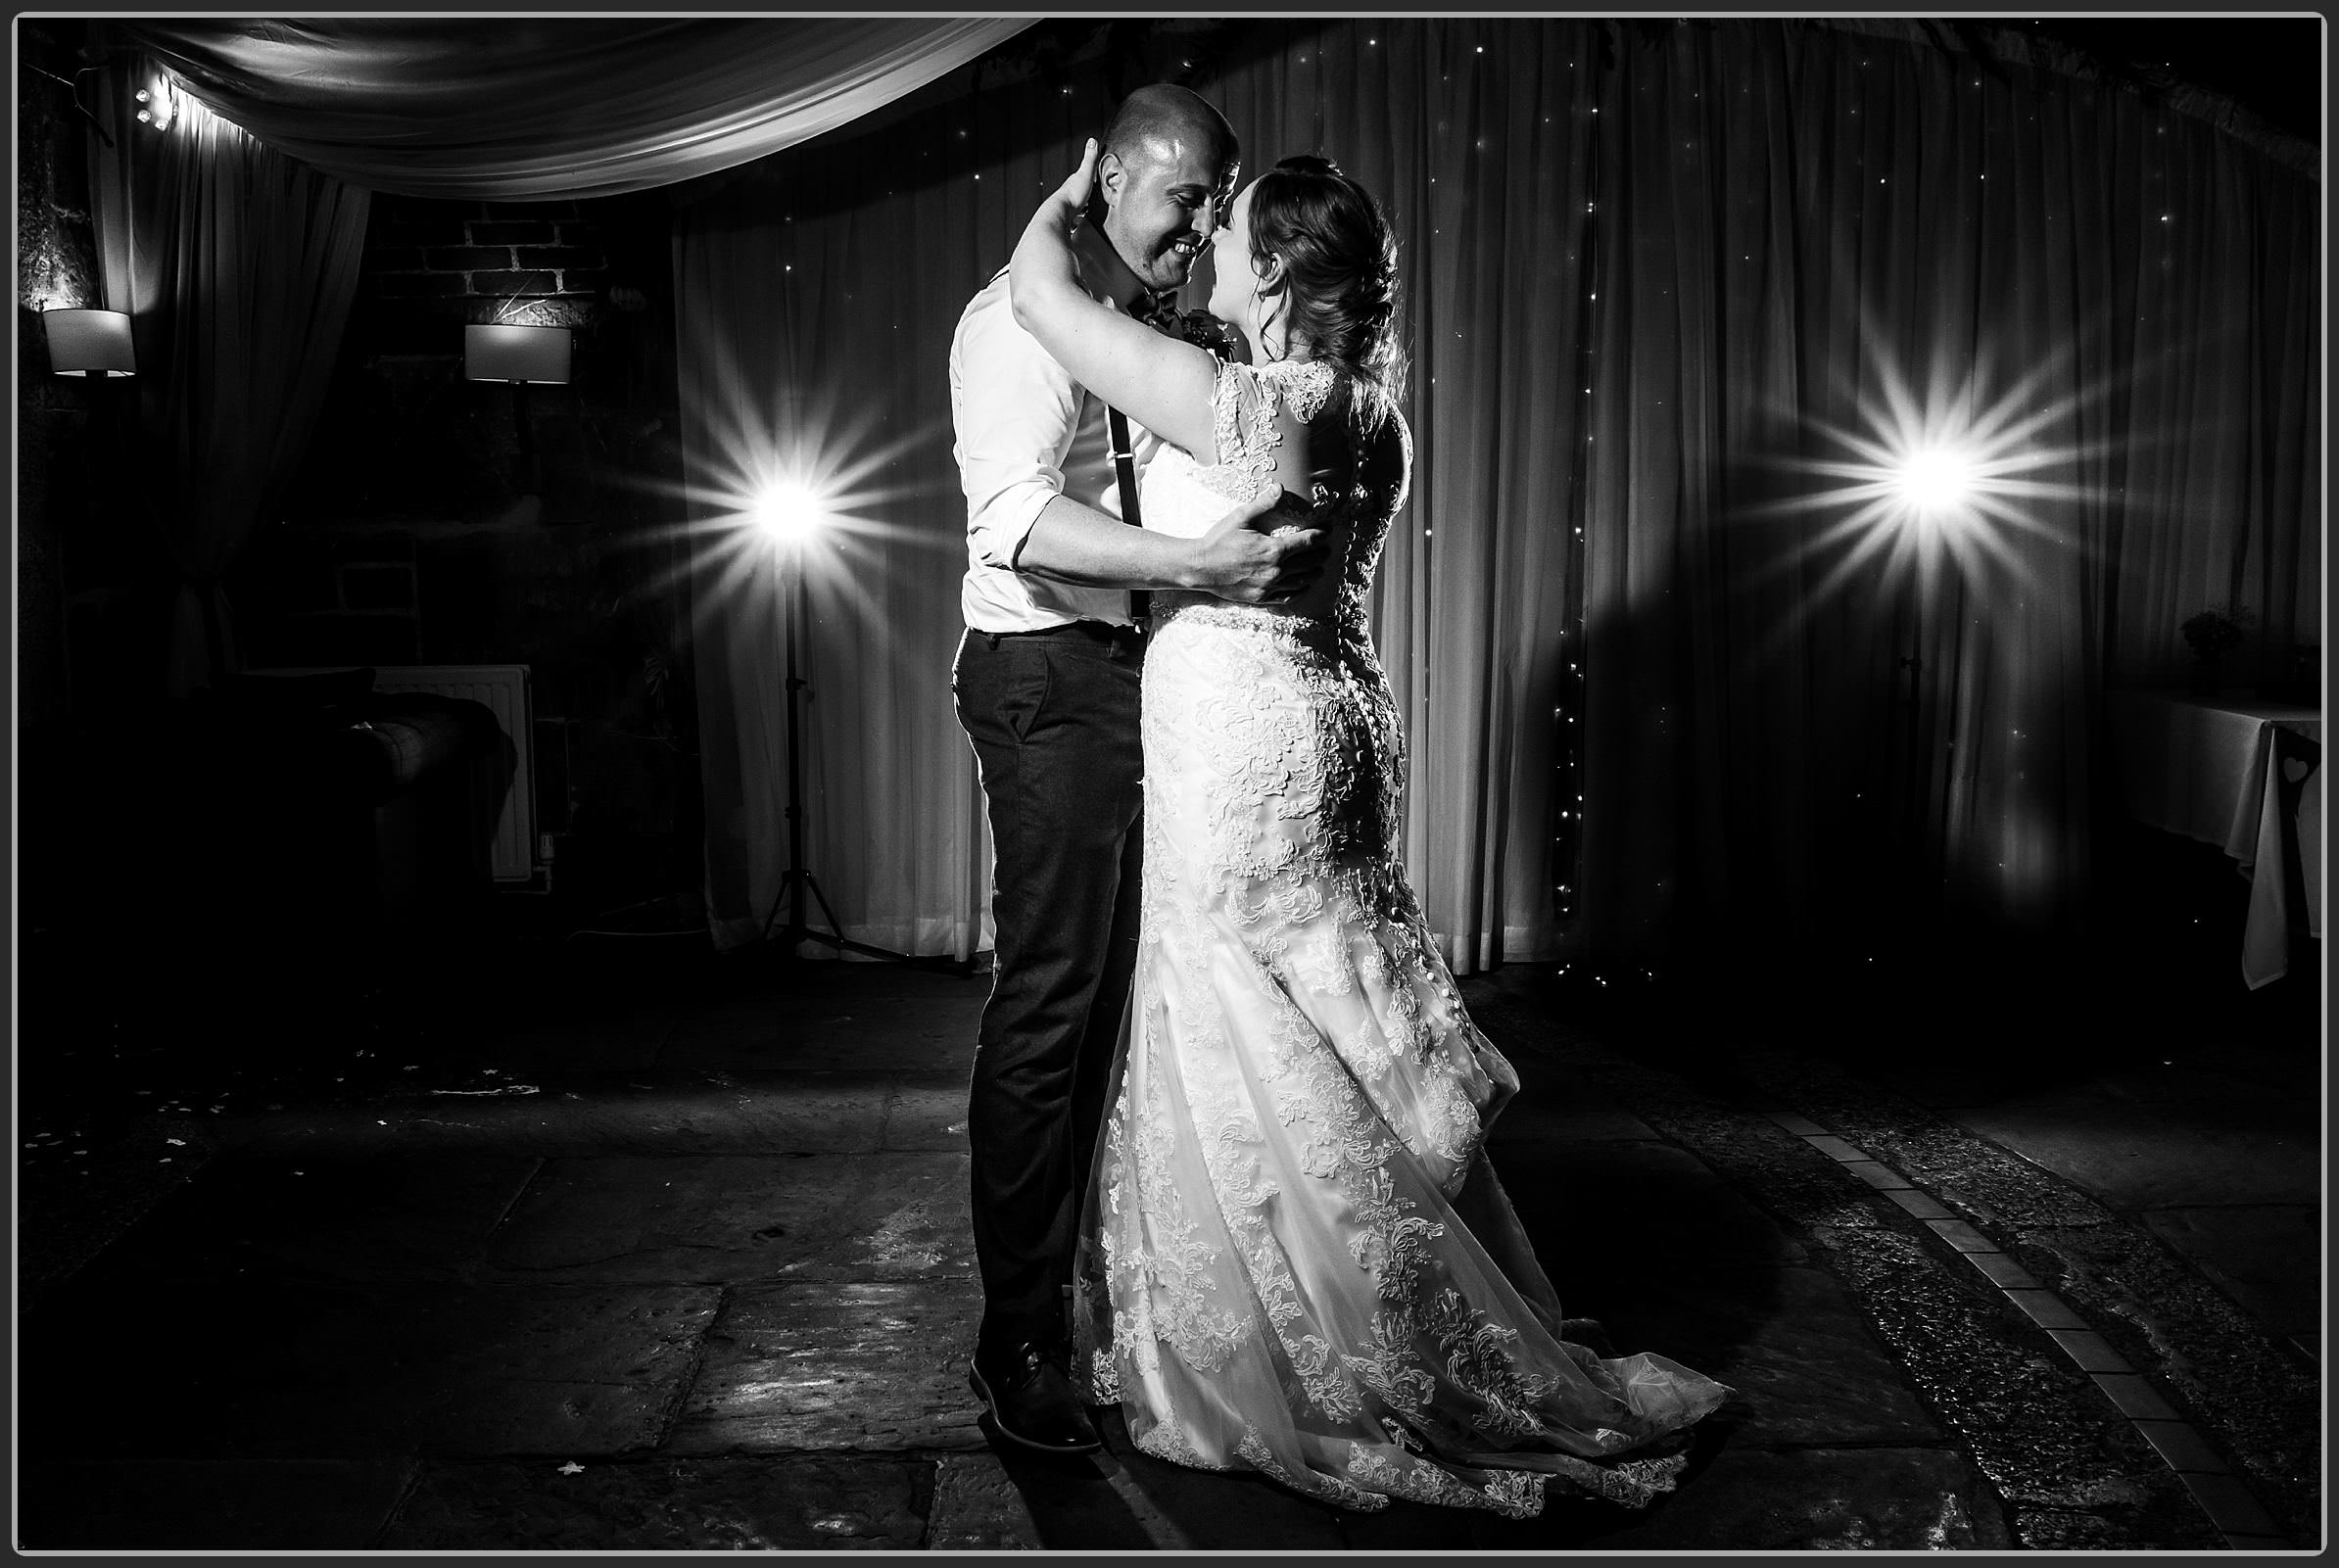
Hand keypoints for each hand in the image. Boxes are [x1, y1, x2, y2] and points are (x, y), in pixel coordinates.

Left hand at [1049, 138, 1100, 223]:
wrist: (1060, 214)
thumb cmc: (1072, 196)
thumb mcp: (1085, 173)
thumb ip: (1089, 159)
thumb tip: (1092, 141)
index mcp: (1072, 183)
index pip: (1081, 179)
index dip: (1089, 180)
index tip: (1095, 181)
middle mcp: (1067, 195)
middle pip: (1079, 195)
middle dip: (1086, 198)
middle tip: (1096, 200)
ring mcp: (1066, 209)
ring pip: (1076, 209)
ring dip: (1082, 211)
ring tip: (1091, 215)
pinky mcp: (1066, 222)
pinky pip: (1074, 222)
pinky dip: (1079, 223)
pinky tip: (1082, 227)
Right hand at [1189, 489, 1327, 603]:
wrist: (1200, 568)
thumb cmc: (1219, 541)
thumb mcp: (1240, 517)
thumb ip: (1263, 504)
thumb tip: (1279, 488)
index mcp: (1273, 549)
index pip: (1306, 542)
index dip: (1320, 535)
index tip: (1327, 530)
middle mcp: (1275, 571)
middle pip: (1308, 562)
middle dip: (1320, 554)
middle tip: (1327, 549)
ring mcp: (1268, 587)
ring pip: (1301, 582)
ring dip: (1314, 573)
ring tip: (1320, 568)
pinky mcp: (1261, 598)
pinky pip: (1287, 597)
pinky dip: (1299, 591)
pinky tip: (1304, 586)